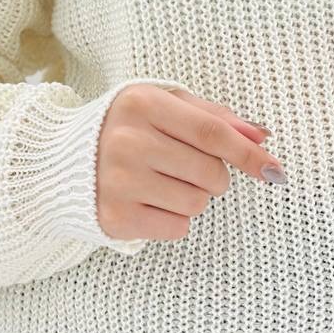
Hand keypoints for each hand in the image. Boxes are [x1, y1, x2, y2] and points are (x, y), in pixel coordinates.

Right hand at [95, 83, 286, 243]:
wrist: (58, 163)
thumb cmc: (125, 129)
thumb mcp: (164, 107)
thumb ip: (214, 118)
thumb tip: (261, 137)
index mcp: (142, 104)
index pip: (211, 132)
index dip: (248, 153)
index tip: (275, 170)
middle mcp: (127, 141)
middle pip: (210, 172)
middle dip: (214, 176)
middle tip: (185, 166)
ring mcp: (119, 181)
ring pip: (197, 203)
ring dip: (192, 198)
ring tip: (161, 183)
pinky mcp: (115, 218)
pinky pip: (177, 228)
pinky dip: (173, 220)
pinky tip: (148, 202)